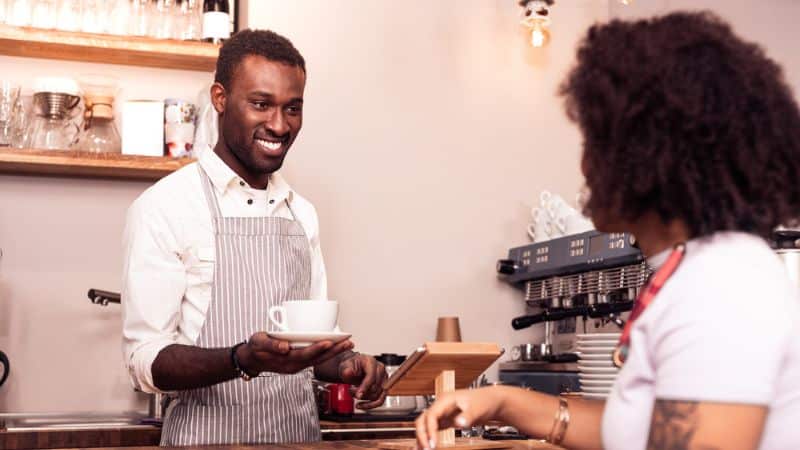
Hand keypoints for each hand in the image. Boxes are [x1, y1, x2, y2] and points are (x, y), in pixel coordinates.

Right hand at [238, 332, 353, 374]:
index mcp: (285, 359)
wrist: (252, 359)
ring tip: (348, 343)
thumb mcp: (259, 342)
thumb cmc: (255, 348)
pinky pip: (316, 359)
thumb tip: (285, 347)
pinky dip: (327, 353)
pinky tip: (336, 347)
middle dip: (333, 350)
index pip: (304, 354)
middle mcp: (294, 365)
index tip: (329, 342)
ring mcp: (297, 366)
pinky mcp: (299, 364)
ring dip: (334, 352)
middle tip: (348, 342)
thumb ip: (272, 345)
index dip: (317, 349)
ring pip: (319, 359)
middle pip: (317, 358)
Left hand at [338, 353, 387, 409]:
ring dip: (364, 399)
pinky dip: (370, 405)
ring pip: (377, 396)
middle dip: (361, 393)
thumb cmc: (350, 366)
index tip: (358, 395)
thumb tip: (349, 372)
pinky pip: (380, 400)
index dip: (364, 387)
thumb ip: (346, 370)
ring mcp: (383, 379)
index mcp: (371, 362)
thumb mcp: (345, 366)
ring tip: (354, 395)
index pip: (371, 377)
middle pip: (374, 388)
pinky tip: (361, 405)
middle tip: (350, 391)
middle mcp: (380, 370)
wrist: (352, 368)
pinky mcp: (383, 387)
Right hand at [415, 386, 506, 449]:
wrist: (491, 400)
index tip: (433, 444)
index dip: (429, 430)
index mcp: (446, 400)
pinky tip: (426, 446)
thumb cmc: (485, 401)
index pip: (431, 415)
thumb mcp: (478, 408)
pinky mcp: (446, 419)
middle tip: (426, 449)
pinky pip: (432, 428)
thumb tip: (459, 422)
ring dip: (422, 437)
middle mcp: (441, 405)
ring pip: (425, 424)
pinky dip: (427, 437)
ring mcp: (442, 412)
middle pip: (423, 419)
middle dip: (422, 435)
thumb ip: (468, 416)